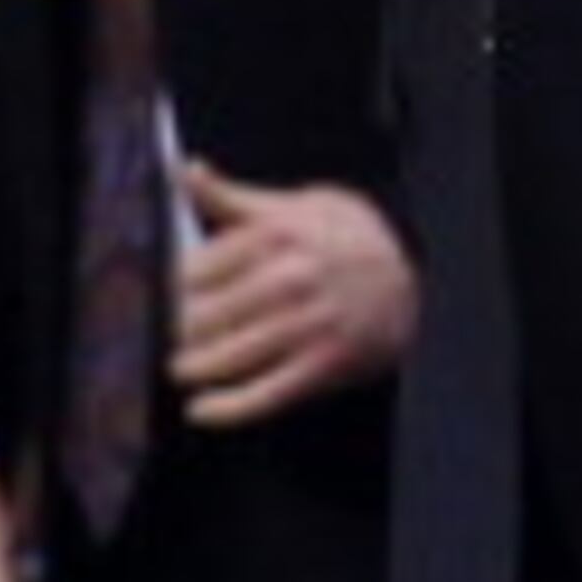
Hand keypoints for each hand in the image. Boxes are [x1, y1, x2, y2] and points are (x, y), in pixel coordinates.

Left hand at [171, 167, 417, 427]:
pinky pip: (264, 395)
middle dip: (179, 332)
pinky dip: (226, 409)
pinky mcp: (323, 364)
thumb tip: (186, 171)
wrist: (414, 278)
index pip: (193, 271)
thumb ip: (233, 198)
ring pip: (227, 357)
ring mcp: (308, 325)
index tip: (168, 297)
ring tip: (184, 369)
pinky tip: (201, 410)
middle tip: (175, 336)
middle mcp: (290, 279)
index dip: (172, 290)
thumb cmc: (348, 238)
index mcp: (275, 235)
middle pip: (203, 317)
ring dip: (194, 369)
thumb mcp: (294, 205)